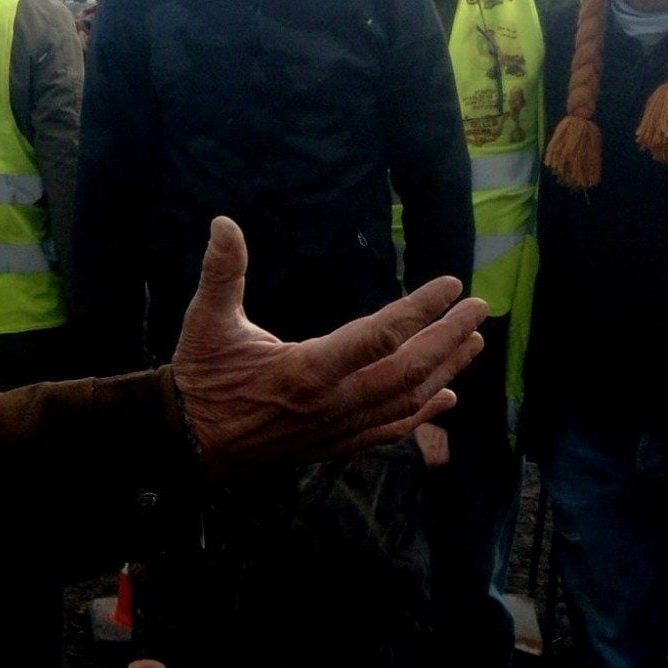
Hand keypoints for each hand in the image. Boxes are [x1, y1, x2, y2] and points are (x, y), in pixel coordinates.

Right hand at [172, 217, 486, 473]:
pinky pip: (390, 431)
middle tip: (479, 310)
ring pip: (405, 402)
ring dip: (445, 371)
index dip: (420, 310)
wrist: (189, 443)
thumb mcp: (207, 322)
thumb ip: (222, 272)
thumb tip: (222, 222)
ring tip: (474, 343)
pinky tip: (445, 396)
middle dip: (448, 339)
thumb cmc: (200, 378)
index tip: (451, 285)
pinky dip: (422, 414)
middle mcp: (331, 404)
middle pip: (407, 372)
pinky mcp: (335, 445)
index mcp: (305, 371)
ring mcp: (337, 429)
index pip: (379, 337)